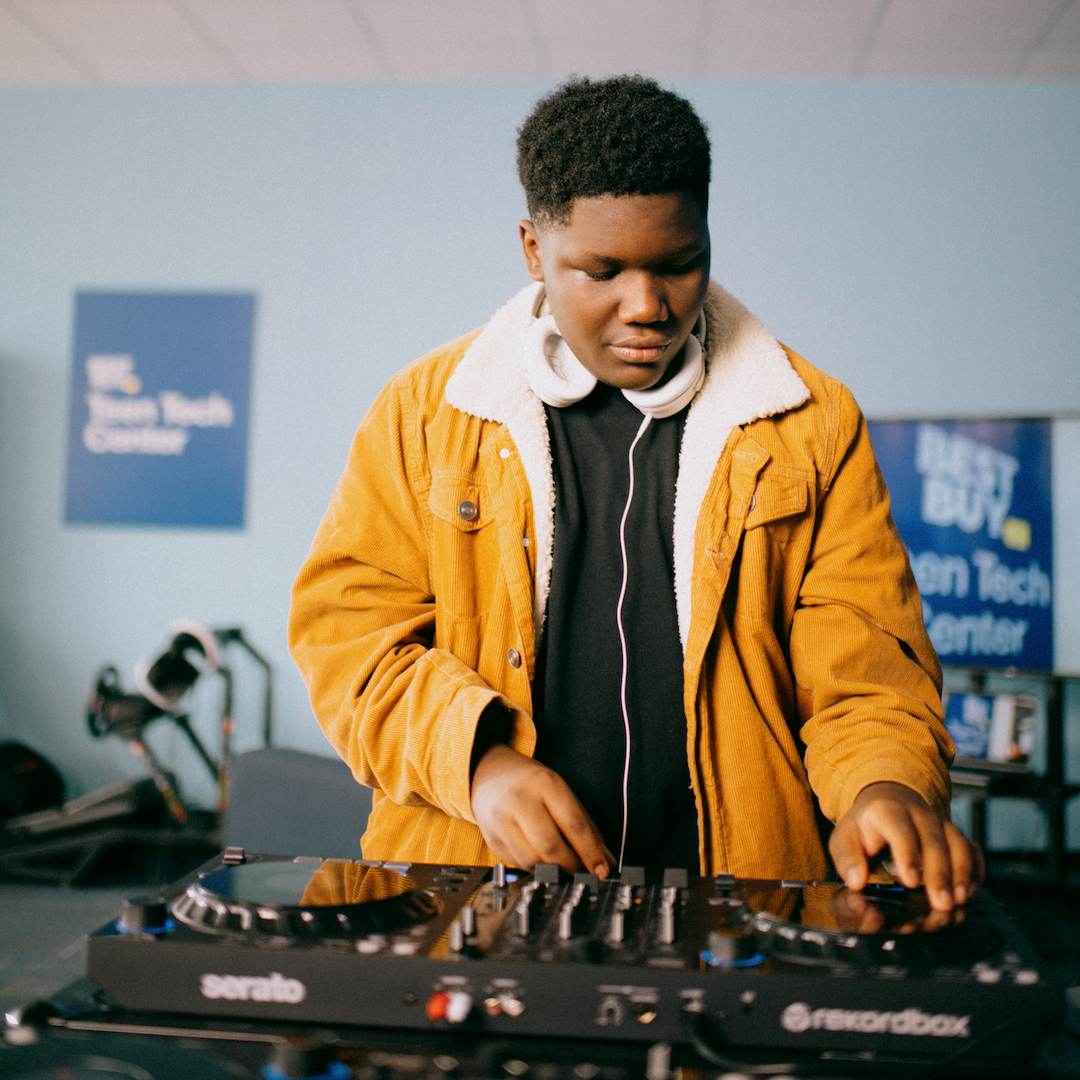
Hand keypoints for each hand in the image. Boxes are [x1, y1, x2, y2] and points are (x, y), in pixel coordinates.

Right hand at [470, 743, 614, 877]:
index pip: (573, 824)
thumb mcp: (561, 793)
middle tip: (582, 871)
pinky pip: (518, 864)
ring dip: (552, 871)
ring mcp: (502, 819)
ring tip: (563, 867)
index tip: (602, 869)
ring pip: (532, 861)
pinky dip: (534, 868)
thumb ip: (586, 827)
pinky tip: (541, 860)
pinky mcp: (491, 838)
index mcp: (546, 784)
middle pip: (551, 846)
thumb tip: (605, 861)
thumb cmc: (531, 784)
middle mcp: (521, 800)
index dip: (591, 852)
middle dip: (571, 866)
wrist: (491, 774)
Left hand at [828, 782, 984, 912]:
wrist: (888, 800)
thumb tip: (856, 880)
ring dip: (961, 873)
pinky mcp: (956, 835)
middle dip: (939, 873)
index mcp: (888, 811)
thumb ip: (847, 858)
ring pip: (958, 844)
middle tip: (940, 902)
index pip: (901, 830)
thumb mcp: (845, 836)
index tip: (910, 880)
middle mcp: (919, 814)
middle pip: (934, 840)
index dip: (908, 854)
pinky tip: (971, 891)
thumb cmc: (867, 824)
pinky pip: (973, 850)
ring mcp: (941, 823)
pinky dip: (976, 870)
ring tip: (959, 900)